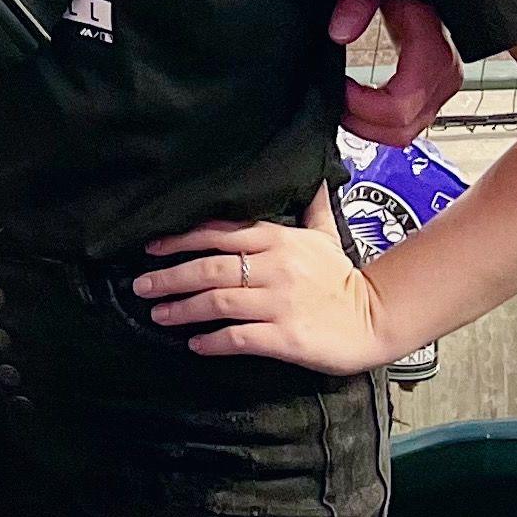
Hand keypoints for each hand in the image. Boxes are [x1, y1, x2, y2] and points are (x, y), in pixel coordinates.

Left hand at [134, 199, 394, 370]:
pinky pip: (239, 337)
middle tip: (140, 285)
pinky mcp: (286, 337)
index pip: (219, 233)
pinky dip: (212, 341)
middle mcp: (274, 267)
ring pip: (218, 301)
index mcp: (278, 239)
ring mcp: (279, 303)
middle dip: (170, 276)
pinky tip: (194, 344)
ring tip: (158, 314)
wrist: (376, 320)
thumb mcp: (325, 234)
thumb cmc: (342, 278)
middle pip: (209, 267)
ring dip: (183, 308)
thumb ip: (310, 205)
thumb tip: (312, 173)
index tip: (151, 247)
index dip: (181, 238)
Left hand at [328, 0, 463, 146]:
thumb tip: (339, 32)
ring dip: (371, 127)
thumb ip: (357, 4)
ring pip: (406, 132)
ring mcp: (442, 89)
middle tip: (335, 102)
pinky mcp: (435, 95)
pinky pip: (408, 123)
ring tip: (343, 105)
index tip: (339, 89)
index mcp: (433, 53)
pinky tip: (359, 105)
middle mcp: (444, 77)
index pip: (400, 104)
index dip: (364, 106)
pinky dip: (381, 123)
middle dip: (363, 122)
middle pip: (402, 127)